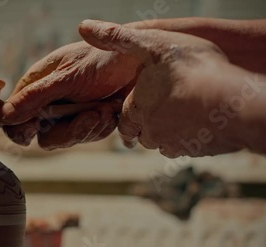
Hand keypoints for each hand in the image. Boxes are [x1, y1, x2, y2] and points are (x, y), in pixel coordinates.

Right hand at [1, 41, 139, 149]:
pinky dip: (100, 128)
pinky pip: (87, 136)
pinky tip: (111, 112)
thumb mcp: (67, 77)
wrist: (142, 62)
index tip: (35, 128)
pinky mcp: (89, 120)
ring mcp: (70, 112)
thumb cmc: (103, 59)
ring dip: (87, 128)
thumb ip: (35, 97)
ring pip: (67, 139)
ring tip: (104, 109)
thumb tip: (5, 115)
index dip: (20, 128)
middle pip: (42, 135)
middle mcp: (51, 100)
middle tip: (87, 117)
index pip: (14, 116)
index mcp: (38, 84)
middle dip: (67, 130)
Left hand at [79, 20, 244, 156]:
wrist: (230, 102)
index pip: (124, 122)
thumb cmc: (191, 70)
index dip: (129, 115)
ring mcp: (177, 145)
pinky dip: (193, 136)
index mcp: (136, 110)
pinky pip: (192, 147)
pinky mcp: (201, 151)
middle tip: (159, 112)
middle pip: (144, 135)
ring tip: (182, 114)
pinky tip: (203, 120)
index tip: (133, 114)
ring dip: (171, 132)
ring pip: (167, 143)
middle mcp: (152, 133)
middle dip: (148, 125)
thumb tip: (84, 27)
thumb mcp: (151, 45)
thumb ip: (118, 38)